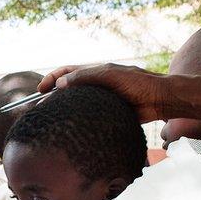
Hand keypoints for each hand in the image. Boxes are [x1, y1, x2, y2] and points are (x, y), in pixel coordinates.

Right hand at [38, 63, 167, 122]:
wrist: (160, 100)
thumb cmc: (138, 83)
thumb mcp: (109, 75)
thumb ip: (85, 77)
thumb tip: (60, 84)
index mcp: (96, 72)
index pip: (67, 71)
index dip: (52, 78)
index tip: (41, 90)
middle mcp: (97, 85)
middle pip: (69, 89)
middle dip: (53, 96)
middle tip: (40, 108)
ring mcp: (102, 100)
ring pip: (77, 104)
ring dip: (64, 110)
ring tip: (51, 119)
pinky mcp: (109, 114)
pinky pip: (89, 117)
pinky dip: (79, 121)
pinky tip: (72, 128)